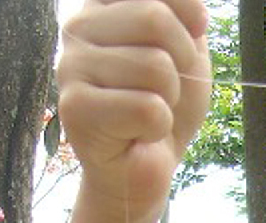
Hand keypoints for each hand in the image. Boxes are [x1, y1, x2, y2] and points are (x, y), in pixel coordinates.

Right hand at [57, 0, 211, 210]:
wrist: (149, 163)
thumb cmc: (167, 100)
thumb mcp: (188, 45)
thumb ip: (184, 13)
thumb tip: (193, 9)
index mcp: (103, 3)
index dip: (188, 9)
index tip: (194, 31)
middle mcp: (79, 25)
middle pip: (154, 18)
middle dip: (182, 59)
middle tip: (168, 85)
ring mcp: (71, 65)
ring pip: (154, 66)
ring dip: (169, 97)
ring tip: (150, 109)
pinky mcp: (75, 108)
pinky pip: (146, 108)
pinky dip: (159, 125)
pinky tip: (137, 131)